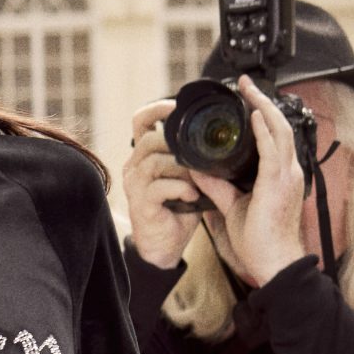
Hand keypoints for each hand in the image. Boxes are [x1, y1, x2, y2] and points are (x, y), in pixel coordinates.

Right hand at [123, 99, 202, 269]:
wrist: (163, 246)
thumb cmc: (177, 210)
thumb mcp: (186, 177)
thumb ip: (192, 158)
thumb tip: (219, 138)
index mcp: (143, 156)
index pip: (140, 121)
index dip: (157, 109)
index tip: (178, 107)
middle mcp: (134, 167)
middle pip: (150, 140)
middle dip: (177, 144)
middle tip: (200, 156)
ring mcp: (135, 186)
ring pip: (154, 162)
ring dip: (181, 168)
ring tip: (198, 178)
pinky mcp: (141, 204)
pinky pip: (159, 187)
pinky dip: (181, 189)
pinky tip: (193, 195)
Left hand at [188, 77, 306, 285]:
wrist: (273, 263)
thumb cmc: (259, 240)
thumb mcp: (232, 206)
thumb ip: (217, 186)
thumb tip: (197, 169)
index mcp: (280, 175)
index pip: (275, 136)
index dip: (263, 114)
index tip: (247, 98)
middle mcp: (288, 172)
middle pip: (280, 126)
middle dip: (263, 101)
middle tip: (245, 84)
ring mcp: (286, 176)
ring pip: (279, 131)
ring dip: (263, 107)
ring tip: (248, 89)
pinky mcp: (278, 184)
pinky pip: (273, 150)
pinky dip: (264, 130)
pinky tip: (253, 115)